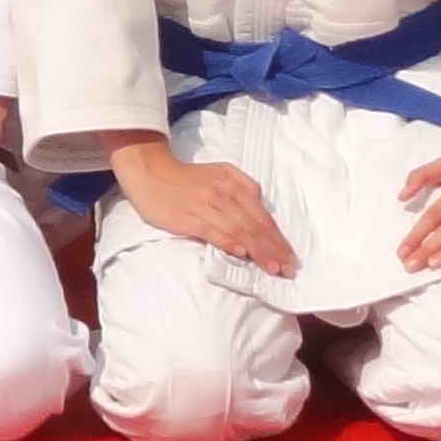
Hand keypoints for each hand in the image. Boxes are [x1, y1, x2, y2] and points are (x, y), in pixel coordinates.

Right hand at [107, 135, 295, 277]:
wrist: (150, 171)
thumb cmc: (186, 177)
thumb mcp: (219, 173)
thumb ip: (242, 188)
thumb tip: (261, 209)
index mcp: (235, 183)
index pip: (263, 215)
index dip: (278, 238)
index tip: (290, 258)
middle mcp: (225, 193)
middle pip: (256, 224)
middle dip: (275, 249)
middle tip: (289, 269)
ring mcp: (208, 205)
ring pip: (240, 230)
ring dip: (259, 251)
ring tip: (273, 268)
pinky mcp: (189, 217)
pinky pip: (214, 231)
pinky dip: (230, 242)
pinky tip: (242, 254)